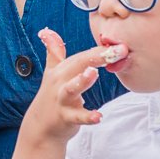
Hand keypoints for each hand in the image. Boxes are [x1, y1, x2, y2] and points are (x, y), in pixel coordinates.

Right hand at [20, 29, 114, 145]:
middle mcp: (60, 81)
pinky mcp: (65, 117)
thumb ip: (54, 52)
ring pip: (71, 88)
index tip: (119, 44)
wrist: (40, 127)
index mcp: (61, 70)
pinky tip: (98, 116)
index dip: (100, 49)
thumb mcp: (51, 73)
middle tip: (117, 51)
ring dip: (81, 80)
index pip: (82, 56)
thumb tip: (47, 31)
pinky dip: (87, 117)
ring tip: (93, 73)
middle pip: (77, 65)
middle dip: (97, 56)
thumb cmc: (51, 97)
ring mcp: (61, 99)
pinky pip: (77, 117)